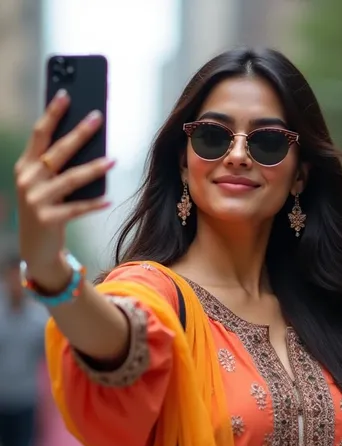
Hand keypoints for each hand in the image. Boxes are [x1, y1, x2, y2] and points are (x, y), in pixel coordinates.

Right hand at [14, 89, 114, 286]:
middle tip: (97, 117)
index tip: (66, 94)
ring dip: (93, 168)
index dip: (52, 114)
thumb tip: (86, 141)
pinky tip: (108, 198)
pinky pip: (76, 208)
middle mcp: (27, 181)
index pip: (39, 135)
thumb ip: (56, 166)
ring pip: (70, 179)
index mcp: (25, 167)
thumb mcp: (45, 186)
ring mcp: (35, 201)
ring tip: (112, 159)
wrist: (36, 249)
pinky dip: (93, 203)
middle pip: (57, 152)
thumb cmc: (45, 210)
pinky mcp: (48, 220)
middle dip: (79, 133)